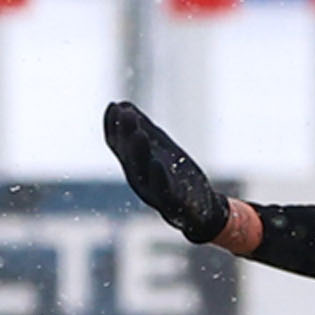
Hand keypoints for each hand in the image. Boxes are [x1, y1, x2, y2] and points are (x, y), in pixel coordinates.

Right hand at [103, 101, 228, 242]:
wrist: (201, 208)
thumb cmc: (175, 175)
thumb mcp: (158, 149)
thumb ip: (142, 129)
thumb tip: (122, 105)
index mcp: (134, 164)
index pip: (119, 145)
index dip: (114, 127)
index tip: (114, 107)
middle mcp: (140, 179)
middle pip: (130, 156)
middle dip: (126, 135)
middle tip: (125, 114)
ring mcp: (155, 192)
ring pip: (143, 173)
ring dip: (139, 153)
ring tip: (139, 134)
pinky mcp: (175, 204)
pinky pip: (165, 192)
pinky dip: (158, 178)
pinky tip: (156, 163)